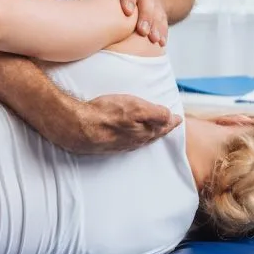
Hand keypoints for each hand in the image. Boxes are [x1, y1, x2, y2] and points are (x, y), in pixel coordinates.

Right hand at [46, 94, 182, 153]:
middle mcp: (133, 141)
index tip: (178, 119)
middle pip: (151, 135)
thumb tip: (170, 117)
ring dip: (147, 135)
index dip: (171, 121)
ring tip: (151, 130)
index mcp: (143, 132)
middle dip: (160, 130)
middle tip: (168, 125)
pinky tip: (127, 136)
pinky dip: (132, 139)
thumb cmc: (104, 114)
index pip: (162, 126)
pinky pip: (125, 142)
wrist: (75, 127)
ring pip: (138, 140)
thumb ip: (155, 113)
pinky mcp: (105, 144)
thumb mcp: (135, 108)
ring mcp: (119, 144)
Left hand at [90, 0, 167, 45]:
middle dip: (146, 15)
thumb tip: (72, 16)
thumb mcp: (90, 2)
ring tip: (155, 40)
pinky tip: (161, 42)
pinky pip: (162, 17)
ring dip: (157, 24)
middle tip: (143, 32)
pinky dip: (162, 29)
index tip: (127, 12)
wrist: (110, 6)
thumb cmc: (94, 7)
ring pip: (156, 8)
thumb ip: (86, 6)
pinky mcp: (155, 9)